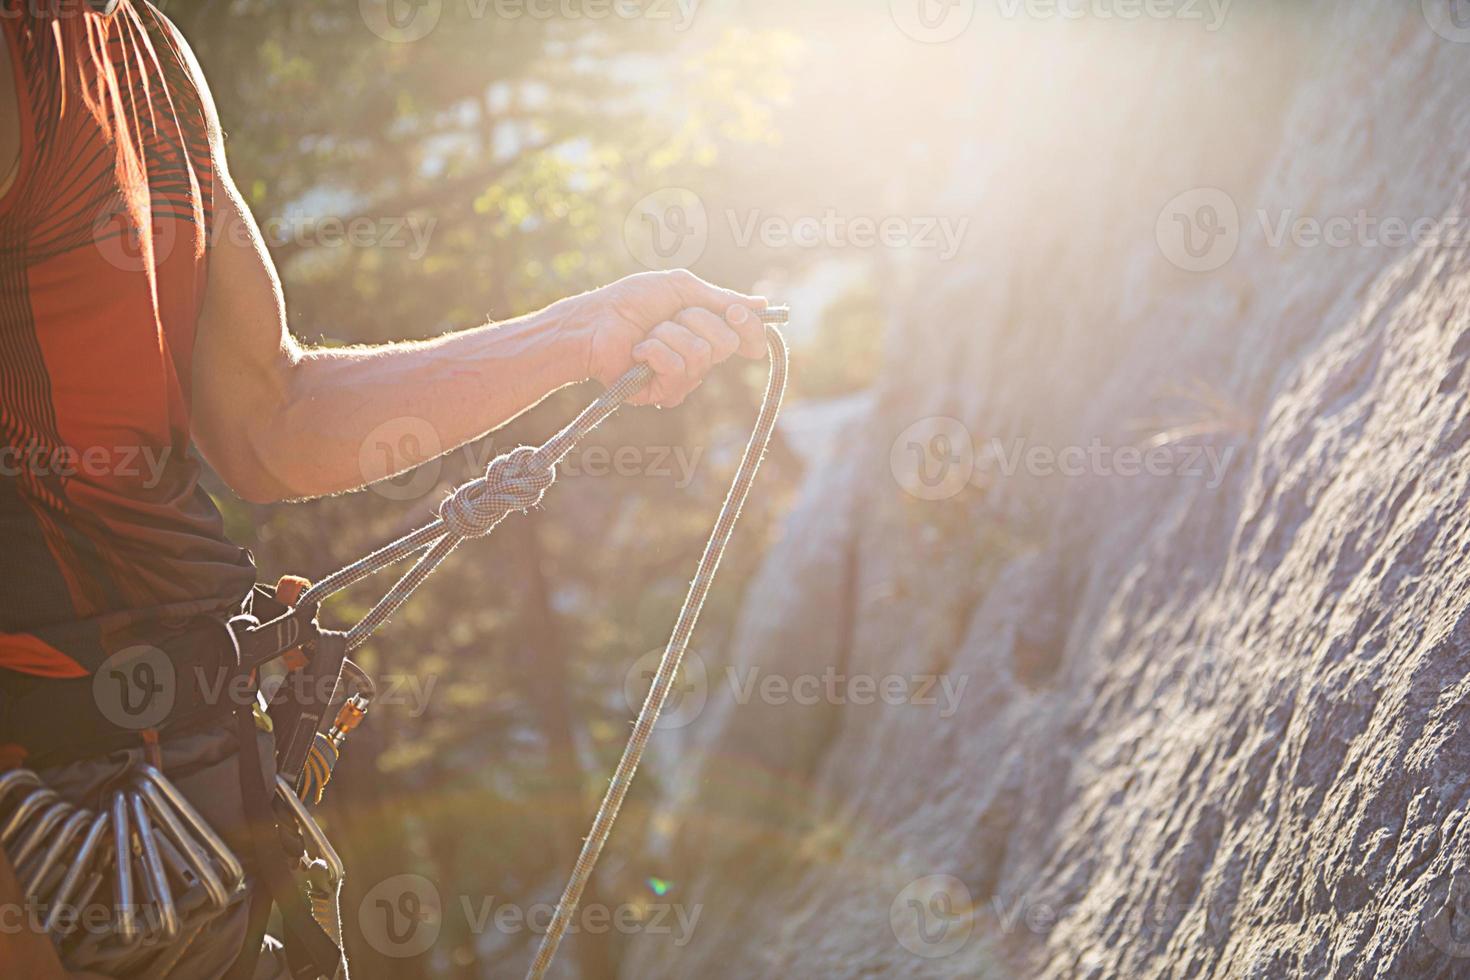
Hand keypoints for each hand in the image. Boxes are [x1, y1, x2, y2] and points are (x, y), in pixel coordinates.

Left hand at [573, 270, 767, 406]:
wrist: (595, 321)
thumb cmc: (632, 302)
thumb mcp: (682, 289)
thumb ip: (721, 299)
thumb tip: (763, 305)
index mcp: (707, 331)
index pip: (744, 336)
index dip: (748, 326)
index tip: (736, 313)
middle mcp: (701, 357)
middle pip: (727, 343)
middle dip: (697, 320)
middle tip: (670, 316)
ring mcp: (684, 378)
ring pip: (701, 355)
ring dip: (669, 334)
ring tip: (648, 334)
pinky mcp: (665, 393)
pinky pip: (678, 370)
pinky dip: (655, 351)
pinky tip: (638, 352)